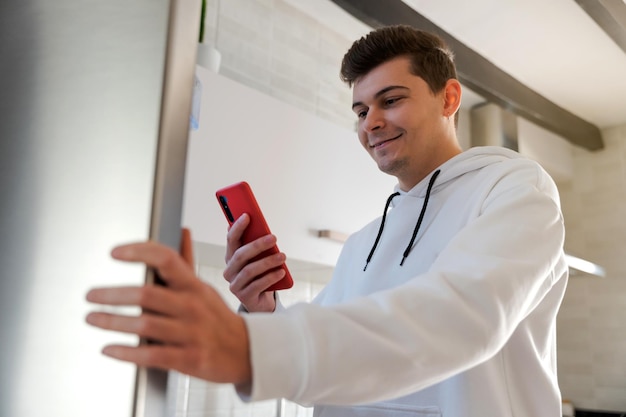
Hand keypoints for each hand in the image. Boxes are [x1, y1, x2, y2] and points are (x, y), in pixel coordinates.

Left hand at [85, 229, 250, 385]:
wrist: (246, 352)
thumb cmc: (217, 318)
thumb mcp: (203, 287)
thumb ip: (186, 261)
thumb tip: (182, 230)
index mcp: (193, 285)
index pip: (167, 260)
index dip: (139, 252)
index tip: (114, 253)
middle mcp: (192, 306)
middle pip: (147, 294)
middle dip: (112, 294)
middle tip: (90, 295)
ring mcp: (191, 333)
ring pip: (145, 325)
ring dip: (112, 321)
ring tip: (92, 318)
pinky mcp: (189, 359)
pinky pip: (152, 355)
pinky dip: (126, 352)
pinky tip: (109, 348)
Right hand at [223, 214, 286, 311]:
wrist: (262, 301)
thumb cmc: (261, 274)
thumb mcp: (259, 259)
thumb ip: (258, 246)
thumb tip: (263, 229)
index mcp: (231, 258)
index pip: (231, 240)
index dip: (237, 227)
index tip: (247, 215)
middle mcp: (229, 271)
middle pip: (240, 255)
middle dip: (257, 245)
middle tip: (274, 238)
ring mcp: (235, 285)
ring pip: (249, 270)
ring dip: (267, 262)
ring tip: (283, 256)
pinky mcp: (244, 297)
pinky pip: (257, 285)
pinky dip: (270, 277)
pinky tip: (281, 272)